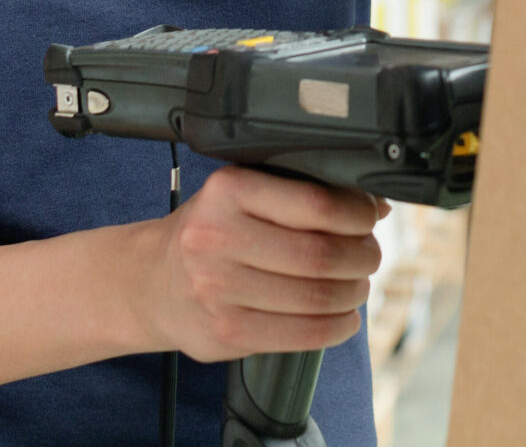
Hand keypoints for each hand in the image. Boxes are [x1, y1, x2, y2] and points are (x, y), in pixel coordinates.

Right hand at [133, 166, 388, 362]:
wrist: (149, 282)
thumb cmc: (208, 233)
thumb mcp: (241, 195)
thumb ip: (300, 194)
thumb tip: (376, 205)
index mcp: (228, 190)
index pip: (316, 203)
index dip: (358, 215)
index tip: (370, 219)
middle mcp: (217, 236)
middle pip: (320, 254)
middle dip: (361, 257)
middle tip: (369, 257)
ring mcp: (218, 288)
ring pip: (316, 296)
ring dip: (352, 293)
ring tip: (356, 287)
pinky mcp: (225, 332)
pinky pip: (301, 334)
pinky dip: (336, 328)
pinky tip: (342, 319)